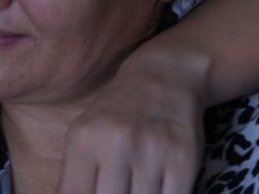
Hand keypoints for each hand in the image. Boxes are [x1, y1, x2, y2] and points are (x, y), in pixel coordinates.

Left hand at [56, 49, 209, 193]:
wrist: (165, 77)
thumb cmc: (117, 114)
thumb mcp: (85, 134)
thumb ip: (75, 175)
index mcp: (84, 138)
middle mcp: (116, 142)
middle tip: (117, 188)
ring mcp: (151, 150)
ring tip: (133, 186)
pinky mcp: (183, 158)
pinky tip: (155, 188)